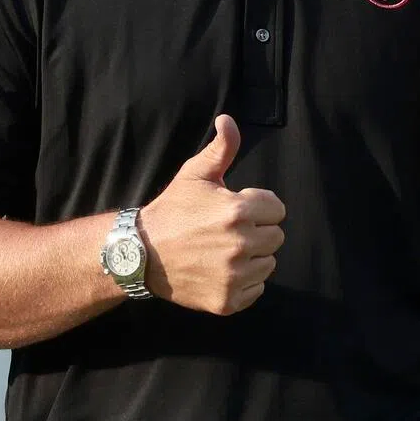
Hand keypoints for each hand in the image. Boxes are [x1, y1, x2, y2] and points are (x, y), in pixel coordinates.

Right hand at [137, 114, 284, 315]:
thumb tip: (228, 120)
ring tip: (223, 250)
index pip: (277, 209)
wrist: (142, 253)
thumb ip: (221, 148)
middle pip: (276, 237)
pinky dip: (244, 282)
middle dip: (257, 230)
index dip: (257, 206)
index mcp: (238, 210)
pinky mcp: (229, 301)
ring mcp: (235, 276)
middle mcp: (240, 244)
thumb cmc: (173, 209)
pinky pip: (256, 289)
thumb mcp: (195, 174)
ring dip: (253, 257)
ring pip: (268, 263)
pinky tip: (220, 270)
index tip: (235, 208)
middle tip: (228, 230)